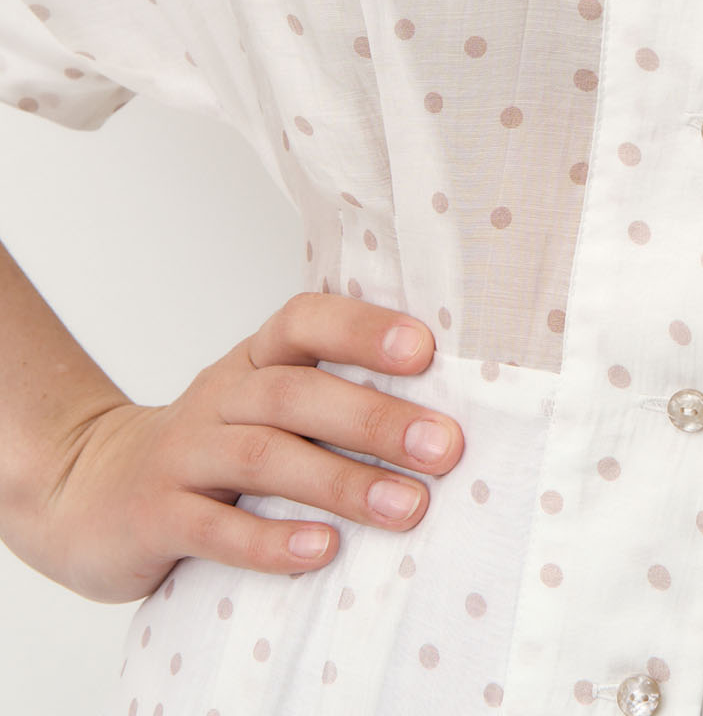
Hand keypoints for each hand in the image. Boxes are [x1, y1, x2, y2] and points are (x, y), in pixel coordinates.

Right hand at [7, 292, 464, 603]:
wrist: (88, 489)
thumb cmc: (212, 445)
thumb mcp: (263, 404)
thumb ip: (334, 398)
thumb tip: (444, 416)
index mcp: (254, 360)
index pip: (305, 320)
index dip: (362, 328)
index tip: (425, 349)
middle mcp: (219, 396)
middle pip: (297, 395)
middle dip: (376, 418)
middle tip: (445, 446)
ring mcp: (183, 454)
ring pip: (264, 459)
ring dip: (341, 482)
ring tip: (408, 507)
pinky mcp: (155, 517)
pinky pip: (213, 528)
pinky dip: (270, 541)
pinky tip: (323, 551)